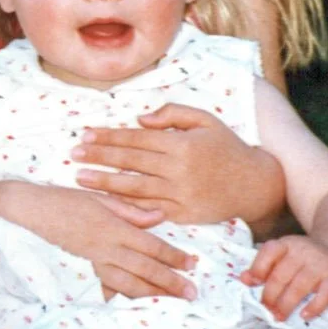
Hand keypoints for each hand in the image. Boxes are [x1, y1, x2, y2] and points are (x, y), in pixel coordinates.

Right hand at [0, 179, 196, 300]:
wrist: (29, 211)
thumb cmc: (64, 199)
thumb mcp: (99, 197)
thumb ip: (130, 210)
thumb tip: (159, 216)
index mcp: (114, 226)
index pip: (151, 245)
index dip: (173, 256)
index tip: (193, 264)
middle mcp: (106, 247)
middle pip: (145, 269)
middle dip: (170, 283)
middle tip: (192, 293)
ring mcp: (93, 261)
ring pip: (128, 283)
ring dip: (152, 294)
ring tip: (171, 302)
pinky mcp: (82, 269)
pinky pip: (106, 286)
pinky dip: (122, 296)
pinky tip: (136, 303)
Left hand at [72, 105, 284, 228]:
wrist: (255, 184)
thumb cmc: (226, 148)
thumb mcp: (205, 120)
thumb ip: (172, 114)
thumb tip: (140, 119)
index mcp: (182, 144)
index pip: (136, 139)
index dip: (109, 136)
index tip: (85, 134)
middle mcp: (178, 170)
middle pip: (130, 162)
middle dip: (98, 157)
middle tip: (72, 154)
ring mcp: (180, 194)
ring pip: (134, 188)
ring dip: (104, 183)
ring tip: (80, 178)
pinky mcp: (182, 215)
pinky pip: (148, 210)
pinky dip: (126, 207)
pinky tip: (106, 202)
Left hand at [241, 234, 327, 320]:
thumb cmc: (302, 260)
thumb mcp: (282, 257)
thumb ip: (263, 267)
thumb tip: (244, 279)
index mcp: (286, 244)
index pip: (269, 251)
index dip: (258, 268)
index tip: (252, 284)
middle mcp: (303, 251)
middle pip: (281, 274)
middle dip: (270, 295)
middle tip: (266, 310)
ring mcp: (320, 264)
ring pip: (300, 286)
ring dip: (287, 304)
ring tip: (279, 317)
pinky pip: (325, 294)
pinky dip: (314, 306)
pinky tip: (304, 315)